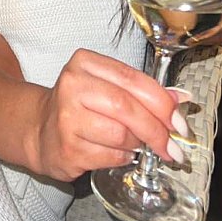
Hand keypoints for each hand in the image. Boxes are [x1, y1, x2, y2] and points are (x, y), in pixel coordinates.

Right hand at [31, 48, 185, 181]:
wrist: (41, 130)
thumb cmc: (81, 105)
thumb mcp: (108, 87)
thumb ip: (142, 90)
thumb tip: (180, 100)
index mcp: (84, 63)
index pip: (133, 79)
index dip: (162, 101)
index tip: (179, 120)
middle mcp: (72, 86)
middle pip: (126, 107)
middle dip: (156, 129)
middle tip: (172, 145)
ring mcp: (67, 118)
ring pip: (121, 134)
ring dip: (138, 144)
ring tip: (136, 144)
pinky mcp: (68, 148)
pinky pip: (112, 156)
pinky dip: (124, 157)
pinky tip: (119, 152)